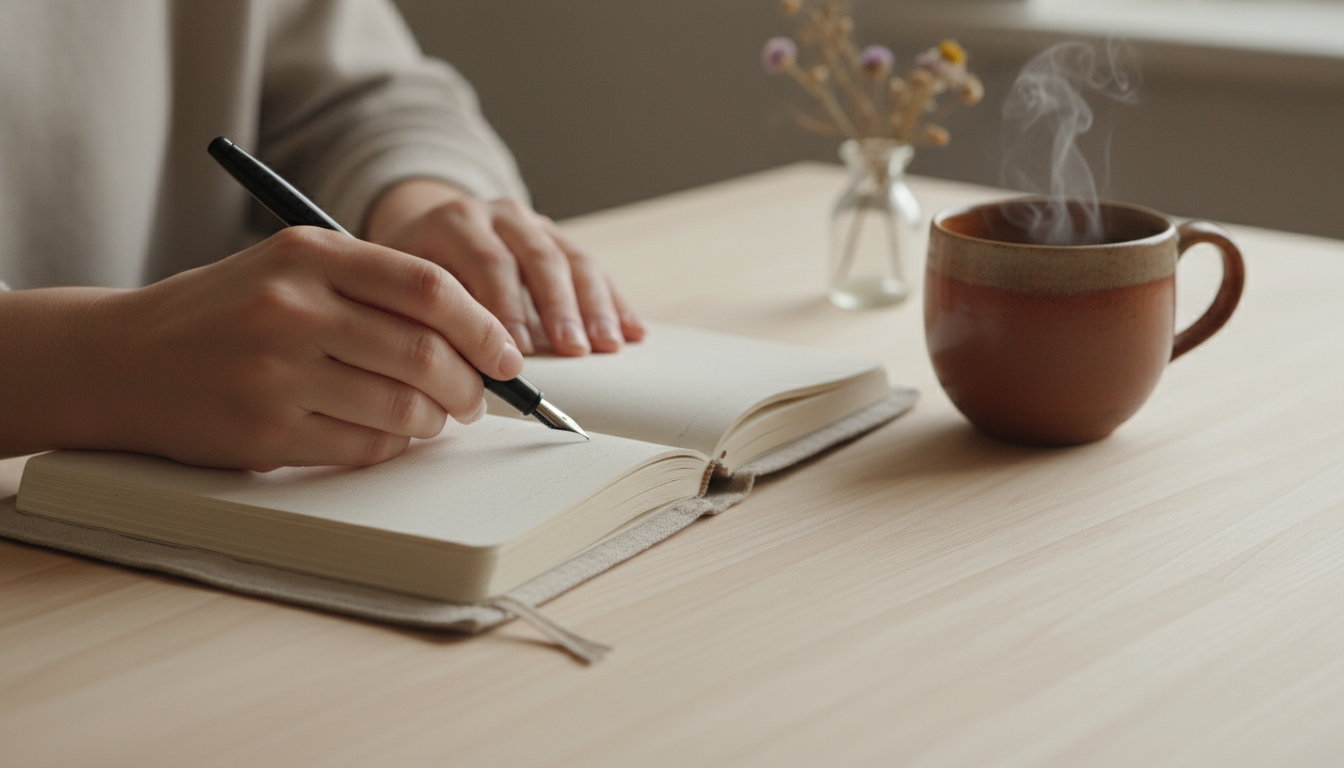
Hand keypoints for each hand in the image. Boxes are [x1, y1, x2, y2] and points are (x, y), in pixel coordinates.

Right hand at [0, 227, 522, 469]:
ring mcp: (276, 373)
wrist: (121, 359)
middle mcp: (292, 308)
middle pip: (425, 353)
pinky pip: (365, 447)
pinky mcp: (266, 431)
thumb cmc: (223, 312)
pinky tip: (391, 434)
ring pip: (403, 407)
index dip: (483, 326)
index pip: (427, 287)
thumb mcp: (291, 268)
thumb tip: (476, 332)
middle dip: (471, 384)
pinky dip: (395, 446)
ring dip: (438, 420)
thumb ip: (374, 285)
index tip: (508, 354)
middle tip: (479, 396)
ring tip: (438, 416)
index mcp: (308, 254)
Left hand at [364, 179, 644, 355]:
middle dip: (559, 308)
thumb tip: (456, 371)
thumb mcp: (405, 287)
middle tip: (573, 349)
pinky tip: (632, 331)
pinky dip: (615, 302)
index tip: (521, 352)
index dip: (507, 309)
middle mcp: (499, 215)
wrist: (425, 232)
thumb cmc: (412, 275)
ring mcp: (533, 224)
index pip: (488, 263)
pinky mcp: (559, 238)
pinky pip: (594, 267)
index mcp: (455, 222)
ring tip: (607, 344)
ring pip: (573, 259)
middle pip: (538, 258)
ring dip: (595, 307)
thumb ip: (428, 318)